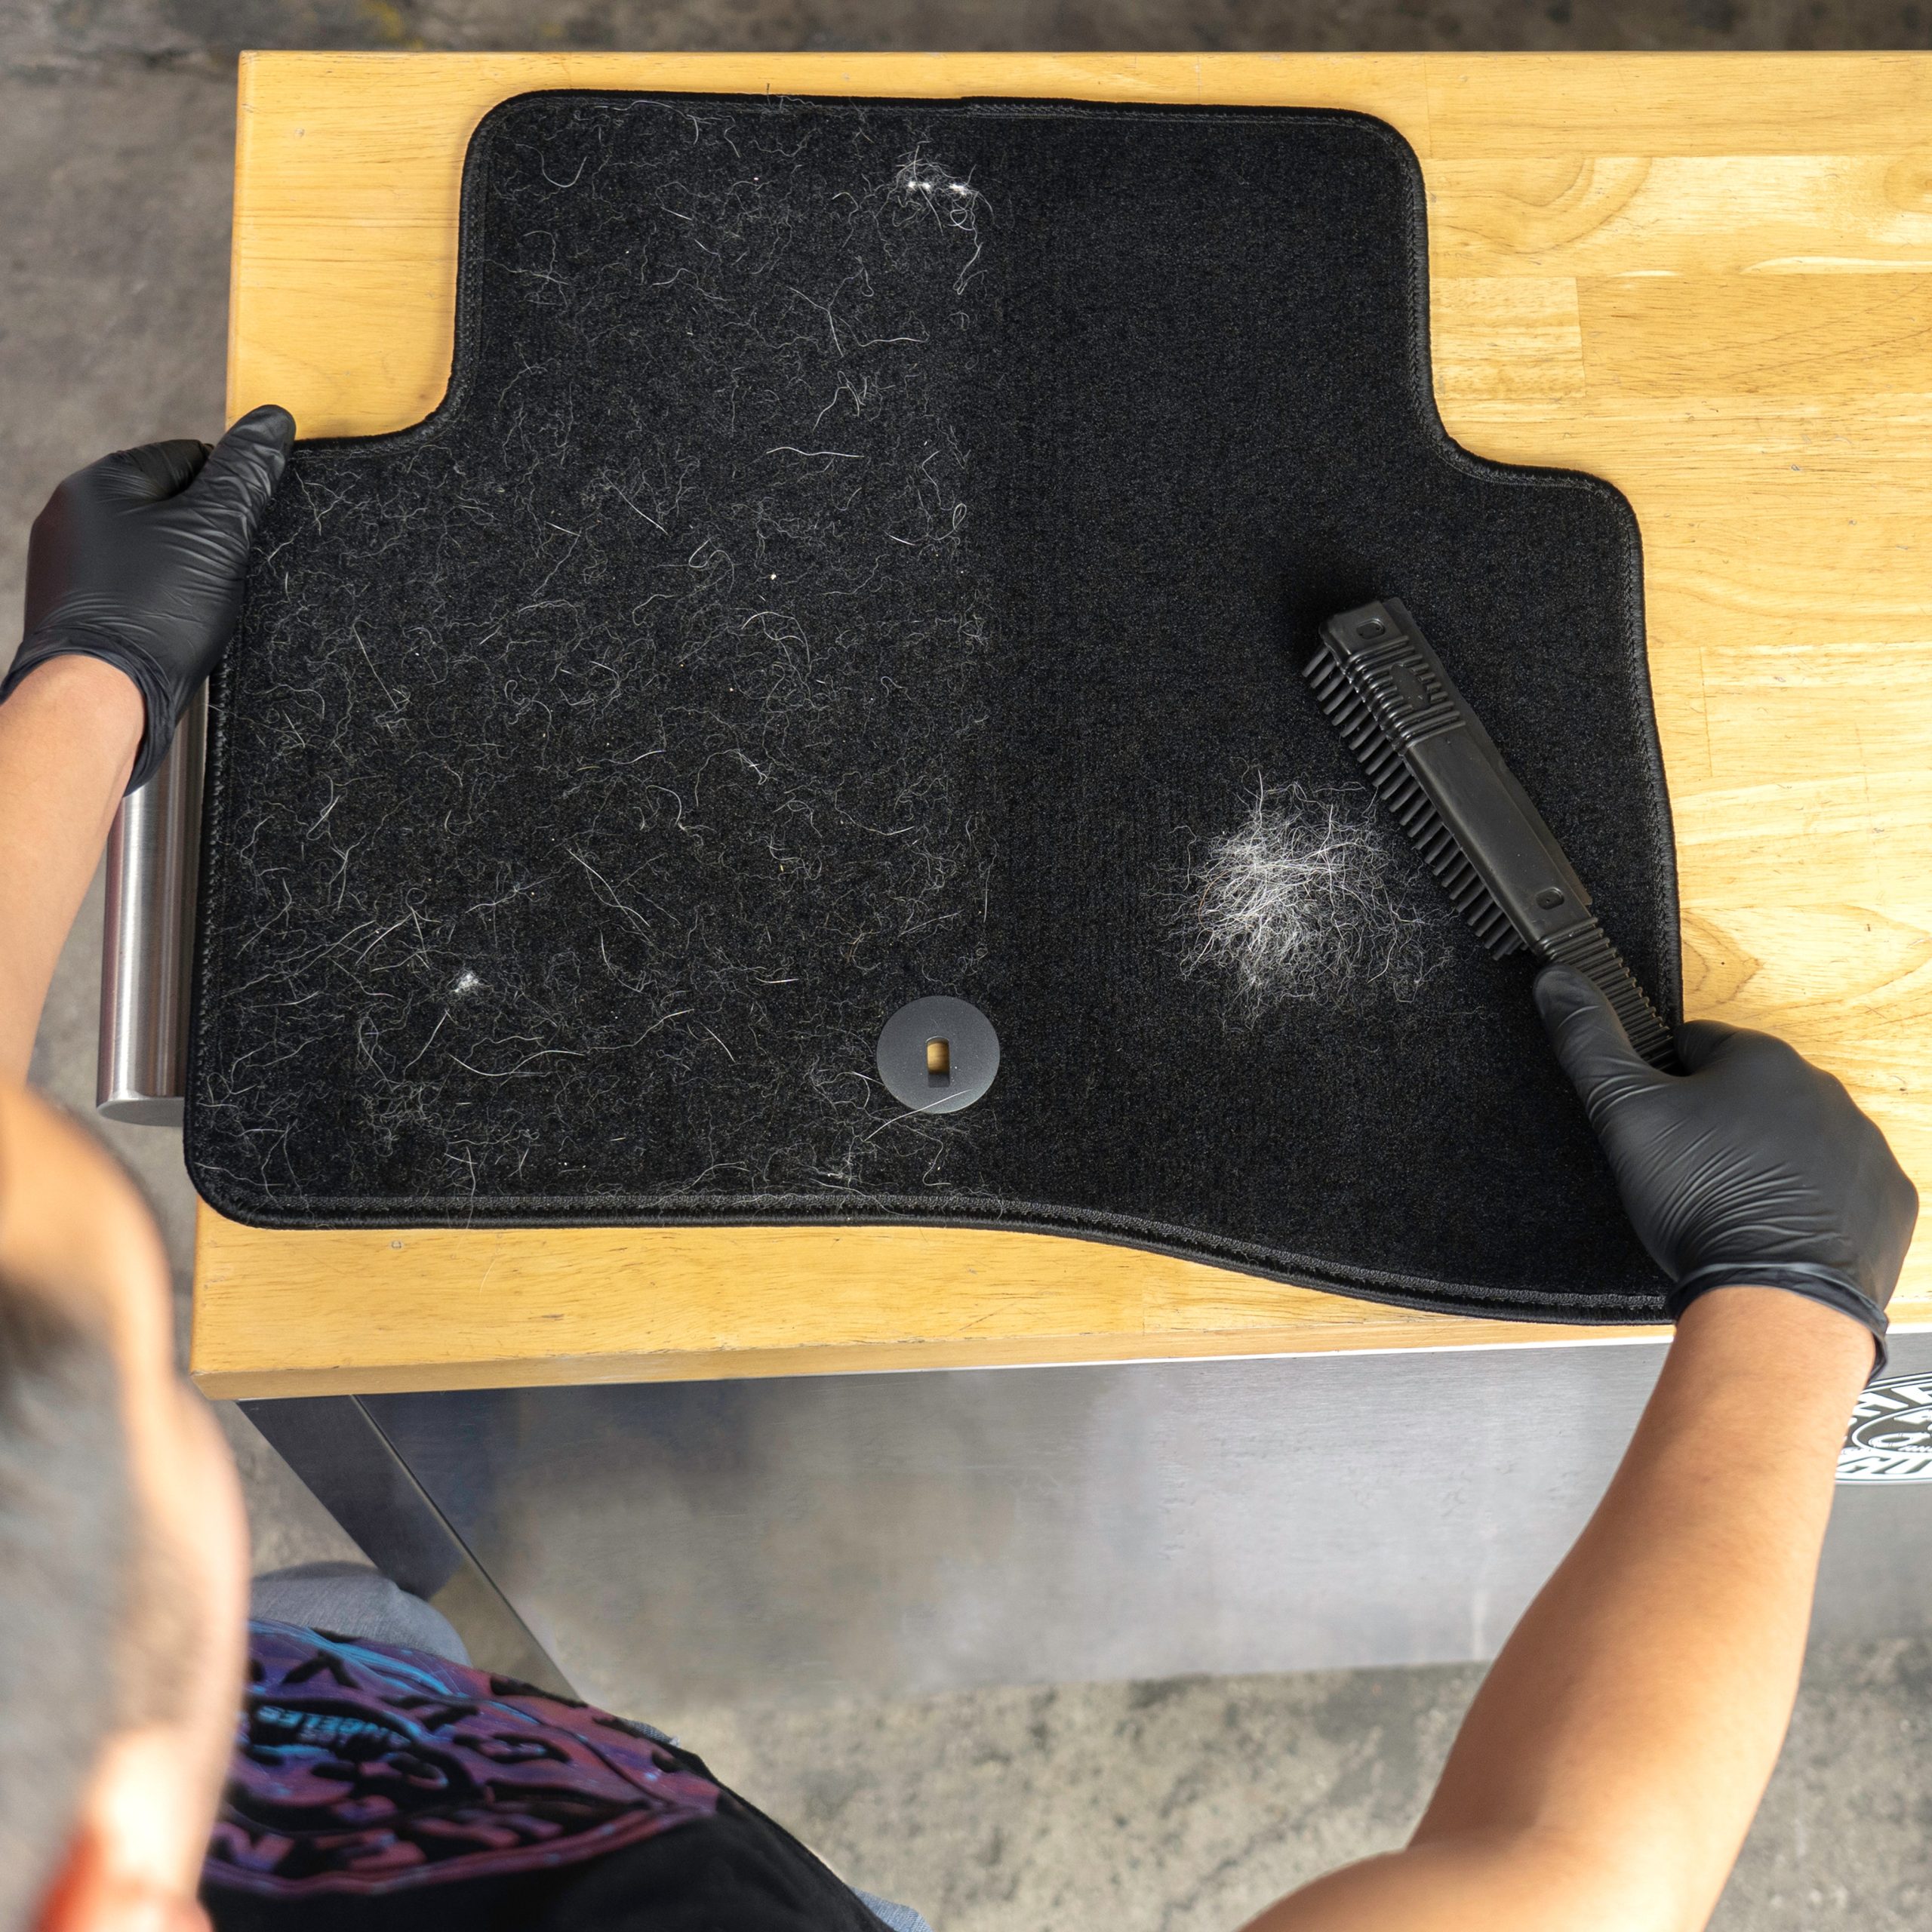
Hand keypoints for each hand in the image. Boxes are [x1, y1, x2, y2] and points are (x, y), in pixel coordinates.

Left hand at [0, 405, 293, 790]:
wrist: (101, 696)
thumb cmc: (153, 613)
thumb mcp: (217, 532)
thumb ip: (246, 474)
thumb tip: (272, 422)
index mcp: (101, 479)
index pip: (191, 457)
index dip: (228, 496)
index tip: (239, 536)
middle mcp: (72, 512)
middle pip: (168, 506)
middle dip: (202, 539)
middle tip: (217, 579)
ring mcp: (65, 561)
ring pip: (148, 550)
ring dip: (178, 573)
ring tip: (189, 610)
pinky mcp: (69, 605)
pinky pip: (127, 588)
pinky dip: (152, 604)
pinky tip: (165, 629)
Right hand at [1535, 964, 1917, 1360]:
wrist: (1774, 1296)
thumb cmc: (1703, 1199)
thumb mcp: (1624, 1113)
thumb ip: (1588, 1042)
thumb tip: (1558, 981)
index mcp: (1762, 1058)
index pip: (1695, 1043)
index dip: (1661, 1078)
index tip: (1651, 1120)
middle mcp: (1825, 1091)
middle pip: (1751, 1091)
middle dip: (1718, 1119)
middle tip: (1684, 1168)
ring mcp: (1865, 1147)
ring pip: (1800, 1137)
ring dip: (1768, 1158)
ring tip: (1729, 1204)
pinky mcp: (1887, 1202)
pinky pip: (1843, 1188)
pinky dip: (1814, 1202)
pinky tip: (1778, 1228)